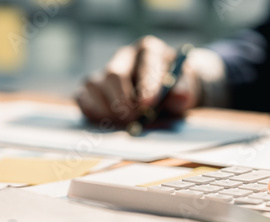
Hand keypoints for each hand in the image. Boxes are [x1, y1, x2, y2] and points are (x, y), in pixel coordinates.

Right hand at [76, 36, 200, 124]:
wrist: (167, 95)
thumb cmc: (175, 90)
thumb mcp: (186, 90)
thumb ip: (184, 92)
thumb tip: (179, 96)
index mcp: (150, 50)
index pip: (146, 62)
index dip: (146, 85)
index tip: (147, 105)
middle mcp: (125, 57)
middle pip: (115, 73)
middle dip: (123, 100)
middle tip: (134, 118)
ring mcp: (106, 71)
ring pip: (95, 84)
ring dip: (108, 108)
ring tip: (124, 122)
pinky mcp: (94, 88)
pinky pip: (83, 96)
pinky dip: (93, 111)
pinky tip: (108, 121)